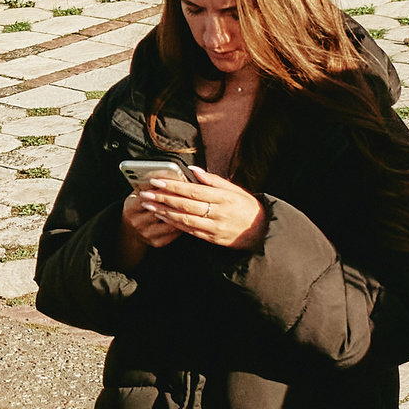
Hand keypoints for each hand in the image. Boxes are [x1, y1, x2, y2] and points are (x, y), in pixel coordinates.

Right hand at [116, 189, 184, 264]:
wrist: (131, 232)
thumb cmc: (138, 208)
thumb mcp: (136, 196)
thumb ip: (148, 187)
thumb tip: (165, 174)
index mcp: (130, 208)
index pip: (145, 197)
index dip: (159, 190)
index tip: (171, 183)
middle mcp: (137, 223)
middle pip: (159, 210)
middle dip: (173, 200)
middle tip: (188, 192)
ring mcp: (147, 234)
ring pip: (169, 222)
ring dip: (181, 213)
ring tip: (191, 204)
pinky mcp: (156, 242)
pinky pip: (173, 232)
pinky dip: (182, 223)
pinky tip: (189, 216)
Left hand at [138, 166, 266, 249]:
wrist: (262, 232)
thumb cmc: (247, 207)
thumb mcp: (235, 189)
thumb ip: (213, 180)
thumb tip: (194, 169)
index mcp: (224, 197)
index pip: (194, 191)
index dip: (174, 186)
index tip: (157, 181)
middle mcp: (218, 213)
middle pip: (186, 205)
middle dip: (163, 198)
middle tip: (145, 193)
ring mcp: (214, 227)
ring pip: (185, 219)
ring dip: (164, 212)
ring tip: (149, 205)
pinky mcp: (212, 239)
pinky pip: (189, 231)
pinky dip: (174, 224)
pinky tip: (162, 217)